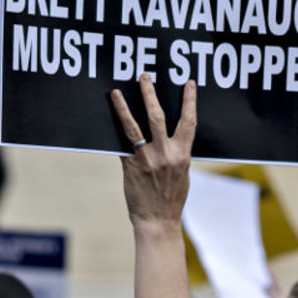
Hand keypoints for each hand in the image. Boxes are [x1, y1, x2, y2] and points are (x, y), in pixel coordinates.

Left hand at [112, 75, 196, 232]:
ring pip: (135, 127)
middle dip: (150, 94)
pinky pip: (121, 144)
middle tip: (144, 76)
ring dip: (125, 106)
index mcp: (183, 155)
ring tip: (117, 91)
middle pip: (158, 116)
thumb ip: (178, 153)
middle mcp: (165, 154)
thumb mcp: (183, 173)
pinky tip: (108, 118)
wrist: (158, 221)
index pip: (188, 121)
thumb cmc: (172, 198)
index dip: (189, 100)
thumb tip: (172, 136)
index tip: (188, 83)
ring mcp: (146, 160)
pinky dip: (115, 130)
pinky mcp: (130, 167)